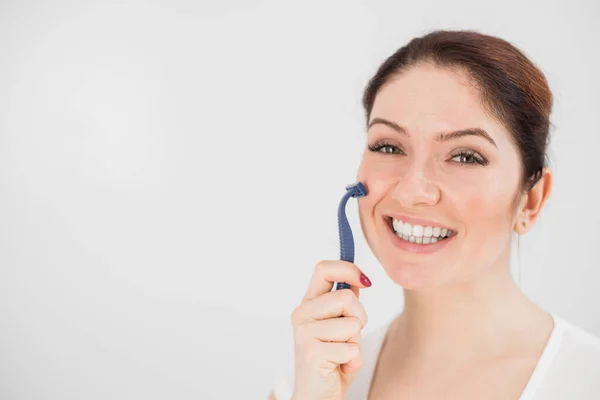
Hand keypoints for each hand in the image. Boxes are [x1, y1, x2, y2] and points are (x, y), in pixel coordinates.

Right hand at [290, 260, 371, 399]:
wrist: (317, 396)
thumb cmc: (332, 361)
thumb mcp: (340, 326)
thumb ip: (344, 303)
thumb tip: (358, 280)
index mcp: (308, 303)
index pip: (323, 269)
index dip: (348, 269)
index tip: (365, 281)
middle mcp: (302, 314)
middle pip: (346, 297)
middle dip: (359, 318)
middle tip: (349, 336)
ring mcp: (305, 333)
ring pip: (352, 323)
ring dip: (356, 342)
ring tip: (342, 353)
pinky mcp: (312, 352)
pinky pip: (352, 348)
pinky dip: (354, 360)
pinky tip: (340, 367)